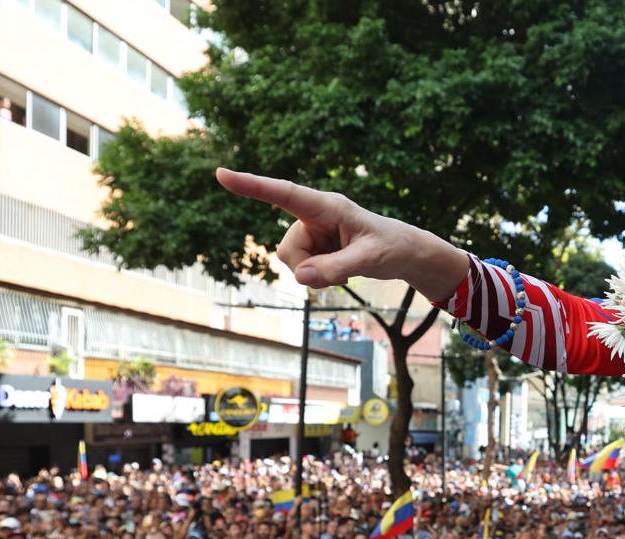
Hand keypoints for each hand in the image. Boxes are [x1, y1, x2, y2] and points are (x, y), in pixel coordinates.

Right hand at [214, 170, 466, 295]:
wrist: (403, 253)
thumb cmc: (391, 247)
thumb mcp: (370, 259)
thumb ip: (335, 267)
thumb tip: (300, 275)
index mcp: (327, 205)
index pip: (284, 193)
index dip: (252, 185)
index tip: (222, 174)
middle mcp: (314, 216)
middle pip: (289, 249)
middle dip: (308, 267)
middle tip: (343, 272)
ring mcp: (312, 233)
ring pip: (292, 262)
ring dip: (314, 275)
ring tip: (345, 270)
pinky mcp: (313, 247)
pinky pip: (300, 269)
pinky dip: (317, 278)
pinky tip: (339, 272)